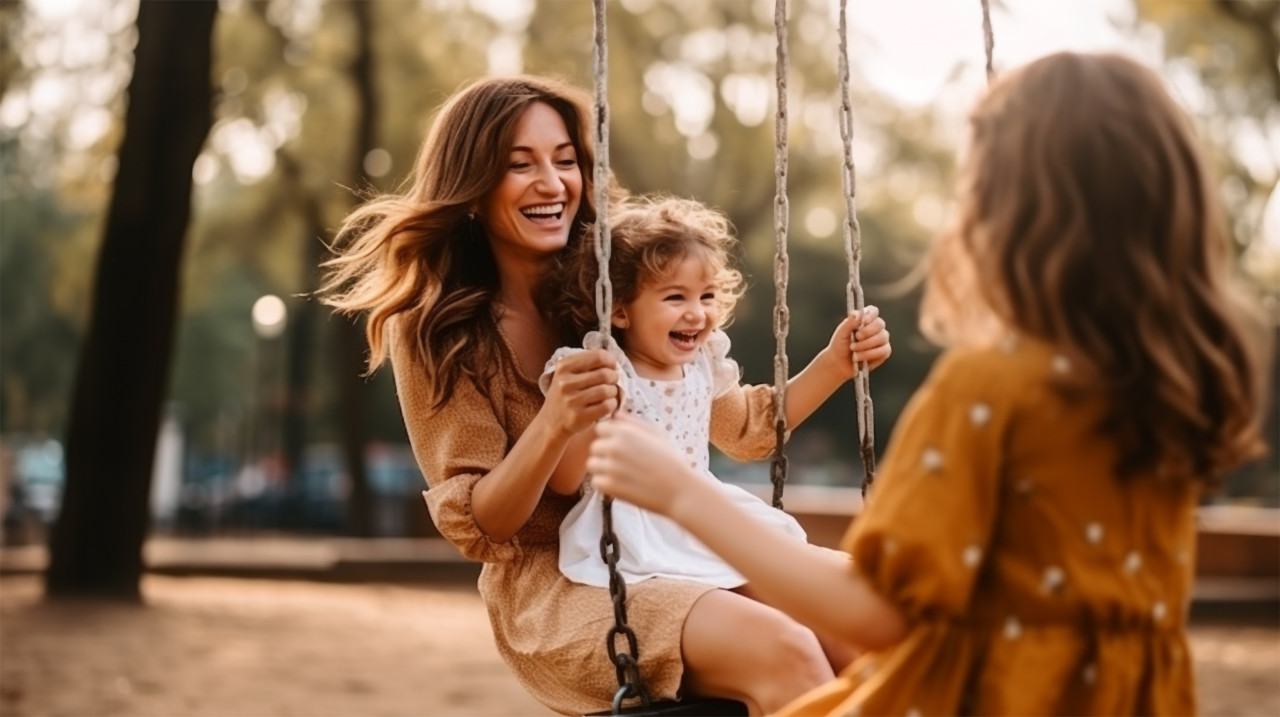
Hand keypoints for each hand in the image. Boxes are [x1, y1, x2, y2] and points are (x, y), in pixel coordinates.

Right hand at [543, 349, 619, 436]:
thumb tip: (613, 362)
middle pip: (604, 374)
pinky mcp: (578, 416)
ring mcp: (571, 400)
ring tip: (609, 394)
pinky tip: (607, 404)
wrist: (551, 423)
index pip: (598, 356)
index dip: (611, 361)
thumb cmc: (565, 395)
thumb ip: (586, 364)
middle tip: (612, 382)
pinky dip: (612, 404)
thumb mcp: (567, 374)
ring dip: (613, 392)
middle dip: (614, 377)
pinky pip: (606, 406)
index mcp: (564, 367)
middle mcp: (565, 382)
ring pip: (606, 390)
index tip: (612, 367)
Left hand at [587, 414, 710, 516]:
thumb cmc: (671, 461)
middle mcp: (613, 446)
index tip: (622, 447)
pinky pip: (596, 482)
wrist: (680, 490)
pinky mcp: (609, 486)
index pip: (600, 428)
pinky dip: (605, 484)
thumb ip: (633, 423)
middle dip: (605, 454)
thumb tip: (615, 416)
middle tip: (625, 464)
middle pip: (595, 447)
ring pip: (592, 464)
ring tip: (623, 475)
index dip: (610, 437)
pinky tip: (623, 485)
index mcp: (624, 432)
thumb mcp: (656, 435)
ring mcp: (609, 467)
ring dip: (603, 469)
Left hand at [824, 305, 890, 377]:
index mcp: (865, 319)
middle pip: (879, 324)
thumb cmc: (840, 345)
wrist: (839, 363)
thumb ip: (849, 322)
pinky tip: (859, 358)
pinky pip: (884, 351)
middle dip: (867, 332)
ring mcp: (882, 339)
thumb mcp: (841, 333)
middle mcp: (875, 328)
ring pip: (882, 337)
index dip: (870, 314)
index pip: (873, 311)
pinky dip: (870, 355)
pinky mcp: (884, 352)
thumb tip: (856, 313)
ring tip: (854, 351)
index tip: (864, 321)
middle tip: (856, 338)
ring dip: (866, 345)